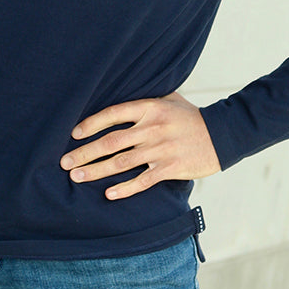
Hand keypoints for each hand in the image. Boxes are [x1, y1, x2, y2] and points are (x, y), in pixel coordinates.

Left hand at [60, 91, 220, 199]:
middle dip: (84, 152)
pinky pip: (143, 180)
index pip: (113, 114)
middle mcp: (152, 128)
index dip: (91, 124)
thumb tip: (119, 95)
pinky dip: (125, 188)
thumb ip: (145, 101)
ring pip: (122, 162)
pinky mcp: (171, 168)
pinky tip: (108, 194)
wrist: (223, 134)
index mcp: (150, 108)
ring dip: (96, 171)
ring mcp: (161, 149)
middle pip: (111, 141)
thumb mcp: (170, 99)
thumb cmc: (192, 117)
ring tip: (77, 177)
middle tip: (64, 162)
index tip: (73, 134)